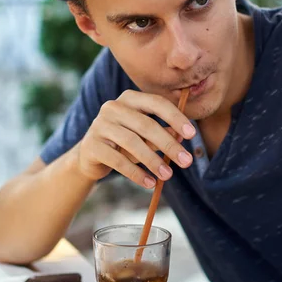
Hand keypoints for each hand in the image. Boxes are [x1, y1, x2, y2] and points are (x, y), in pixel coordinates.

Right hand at [76, 90, 194, 187]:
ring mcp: (99, 125)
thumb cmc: (123, 142)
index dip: (175, 118)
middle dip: (169, 144)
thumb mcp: (143, 136)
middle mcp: (112, 107)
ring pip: (132, 142)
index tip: (192, 134)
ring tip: (168, 176)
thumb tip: (181, 136)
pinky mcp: (92, 146)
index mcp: (129, 99)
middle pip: (146, 124)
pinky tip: (149, 183)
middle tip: (186, 161)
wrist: (90, 156)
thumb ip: (161, 132)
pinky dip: (136, 173)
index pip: (156, 103)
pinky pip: (118, 160)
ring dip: (153, 161)